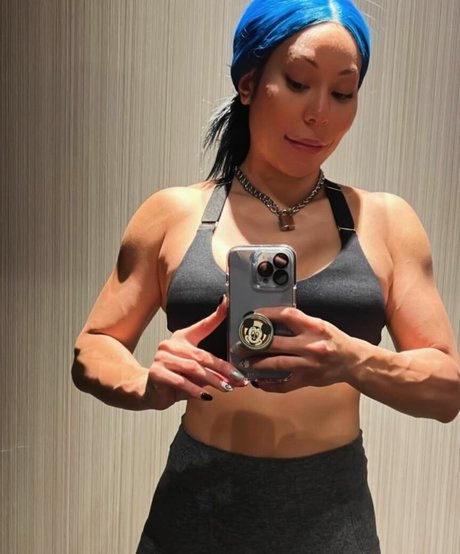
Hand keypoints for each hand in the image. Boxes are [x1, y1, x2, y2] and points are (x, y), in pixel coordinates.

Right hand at [145, 298, 247, 409]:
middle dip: (223, 368)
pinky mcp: (157, 373)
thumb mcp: (195, 370)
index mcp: (182, 338)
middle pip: (203, 355)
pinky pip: (181, 382)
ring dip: (213, 380)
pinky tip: (206, 396)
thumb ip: (212, 370)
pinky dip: (195, 390)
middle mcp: (171, 344)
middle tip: (238, 377)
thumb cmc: (174, 378)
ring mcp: (162, 358)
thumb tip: (235, 377)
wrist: (149, 391)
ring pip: (194, 369)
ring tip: (227, 388)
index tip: (227, 303)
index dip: (216, 315)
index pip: (202, 325)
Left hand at [244, 306, 359, 392]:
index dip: (267, 314)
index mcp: (314, 326)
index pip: (286, 315)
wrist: (353, 361)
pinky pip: (285, 384)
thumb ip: (299, 323)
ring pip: (276, 364)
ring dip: (257, 364)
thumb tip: (270, 321)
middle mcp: (311, 344)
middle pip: (275, 342)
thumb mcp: (319, 325)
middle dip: (253, 344)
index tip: (253, 316)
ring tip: (244, 363)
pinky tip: (259, 382)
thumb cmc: (334, 340)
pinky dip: (270, 385)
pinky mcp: (308, 379)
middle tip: (239, 345)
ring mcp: (309, 364)